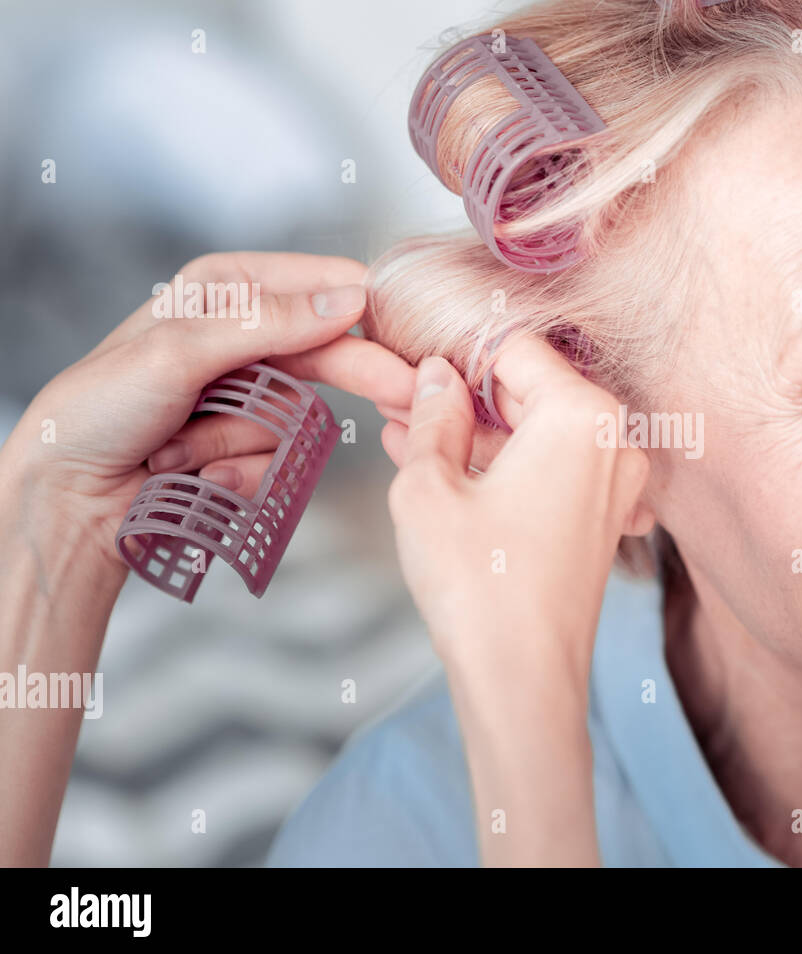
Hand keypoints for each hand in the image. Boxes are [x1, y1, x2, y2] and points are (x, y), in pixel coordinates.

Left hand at [0, 251, 415, 567]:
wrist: (65, 495)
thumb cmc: (98, 410)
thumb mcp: (178, 351)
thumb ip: (268, 322)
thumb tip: (350, 301)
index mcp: (226, 289)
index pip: (325, 285)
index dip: (371, 310)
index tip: (412, 339)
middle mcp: (244, 335)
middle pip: (333, 352)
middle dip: (357, 378)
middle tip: (406, 396)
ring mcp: (248, 393)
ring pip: (301, 416)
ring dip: (244, 442)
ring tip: (181, 451)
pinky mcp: (248, 445)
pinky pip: (281, 461)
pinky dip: (238, 475)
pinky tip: (189, 475)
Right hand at [384, 336, 653, 702]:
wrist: (523, 683)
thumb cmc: (477, 587)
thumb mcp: (429, 487)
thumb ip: (433, 416)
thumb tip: (436, 375)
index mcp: (583, 415)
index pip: (513, 348)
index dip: (456, 350)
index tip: (412, 358)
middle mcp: (616, 440)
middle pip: (529, 389)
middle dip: (464, 394)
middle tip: (400, 400)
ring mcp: (617, 482)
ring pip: (537, 431)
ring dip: (477, 432)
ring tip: (406, 434)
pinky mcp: (605, 517)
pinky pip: (551, 469)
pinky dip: (504, 465)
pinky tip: (445, 470)